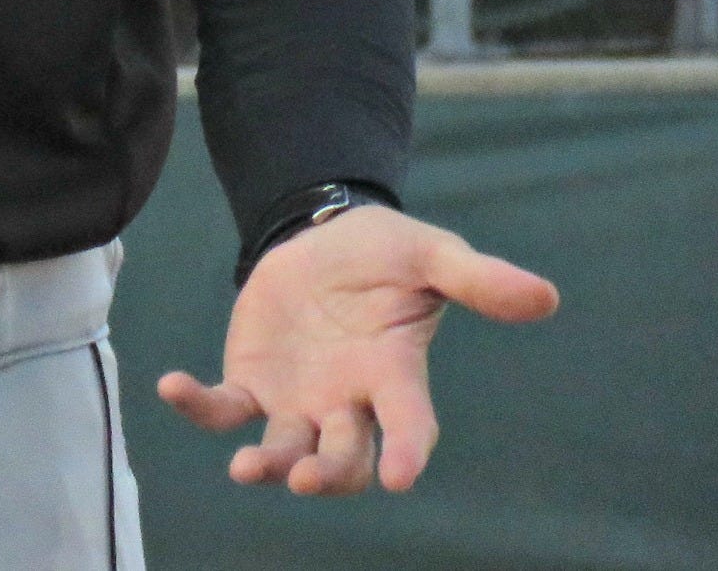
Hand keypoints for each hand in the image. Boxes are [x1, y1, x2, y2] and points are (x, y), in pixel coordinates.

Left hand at [156, 204, 556, 494]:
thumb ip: (477, 278)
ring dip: (267, 462)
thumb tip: (545, 296)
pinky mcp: (252, 382)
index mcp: (395, 375)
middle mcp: (348, 401)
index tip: (405, 479)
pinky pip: (224, 407)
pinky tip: (171, 387)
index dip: (408, 452)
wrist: (324, 239)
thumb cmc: (385, 253)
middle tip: (307, 476)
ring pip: (286, 449)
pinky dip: (199, 405)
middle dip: (330, 472)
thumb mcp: (430, 254)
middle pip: (345, 456)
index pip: (410, 426)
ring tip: (247, 469)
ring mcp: (298, 399)